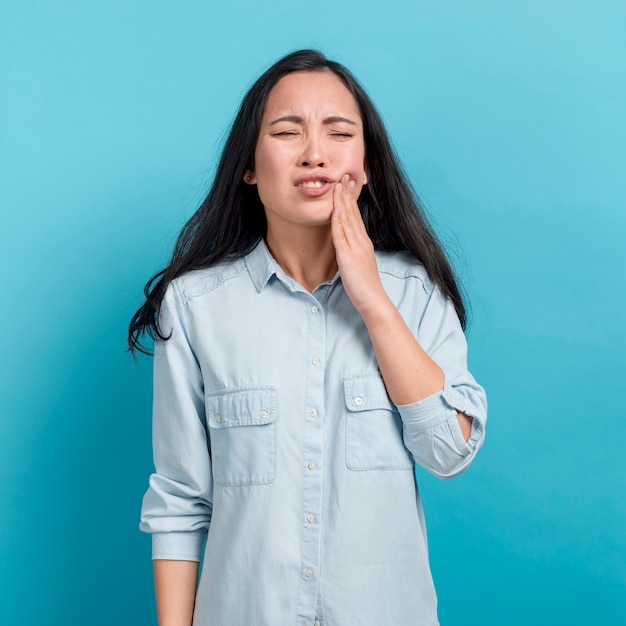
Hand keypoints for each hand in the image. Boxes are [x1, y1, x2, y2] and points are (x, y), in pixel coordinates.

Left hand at [331, 174, 387, 315]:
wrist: (373, 300)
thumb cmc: (365, 287)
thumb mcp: (359, 266)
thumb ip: (353, 255)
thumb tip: (346, 250)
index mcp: (364, 244)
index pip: (356, 217)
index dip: (352, 200)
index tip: (349, 185)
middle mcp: (361, 242)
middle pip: (353, 213)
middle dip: (348, 193)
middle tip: (345, 175)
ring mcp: (356, 248)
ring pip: (347, 220)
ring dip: (342, 201)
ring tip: (339, 184)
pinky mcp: (348, 256)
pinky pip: (342, 234)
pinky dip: (338, 219)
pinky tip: (335, 208)